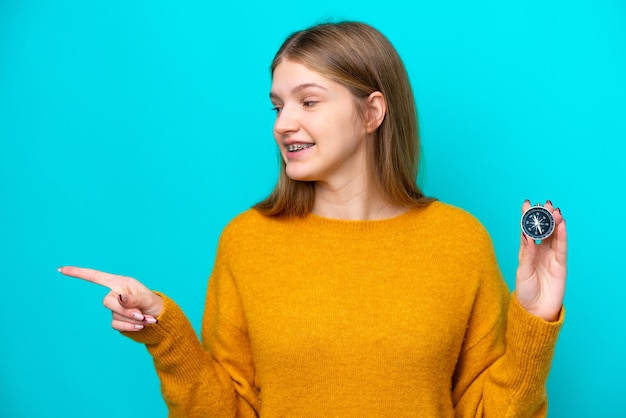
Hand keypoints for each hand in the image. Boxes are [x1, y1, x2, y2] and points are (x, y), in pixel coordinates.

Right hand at [59, 266, 163, 331]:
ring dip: (131, 320)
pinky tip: (141, 326)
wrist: (160, 319)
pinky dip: (129, 327)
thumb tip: (118, 298)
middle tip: (142, 315)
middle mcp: (116, 293)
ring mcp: (115, 307)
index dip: (78, 273)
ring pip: (114, 316)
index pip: (96, 276)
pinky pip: (116, 325)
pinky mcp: (117, 320)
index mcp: (121, 283)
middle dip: (125, 310)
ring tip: (147, 319)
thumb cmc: (155, 304)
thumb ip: (133, 299)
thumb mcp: (147, 299)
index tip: (61, 270)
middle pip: (107, 302)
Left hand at [515, 200, 566, 321]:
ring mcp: (550, 257)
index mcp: (526, 251)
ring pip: (554, 236)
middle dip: (544, 216)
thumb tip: (527, 237)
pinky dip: (562, 236)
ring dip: (555, 223)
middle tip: (545, 202)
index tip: (526, 203)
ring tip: (555, 210)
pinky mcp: (560, 264)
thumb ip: (526, 255)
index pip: (527, 231)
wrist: (535, 311)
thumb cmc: (525, 292)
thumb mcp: (522, 272)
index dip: (527, 217)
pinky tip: (562, 225)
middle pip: (542, 230)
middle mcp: (539, 251)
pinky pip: (561, 247)